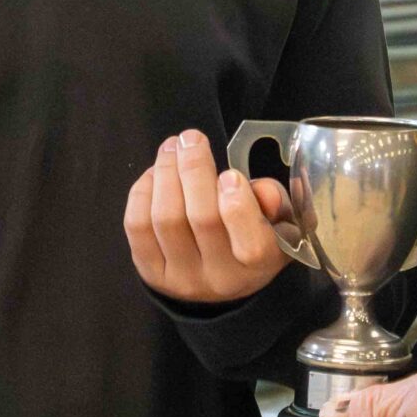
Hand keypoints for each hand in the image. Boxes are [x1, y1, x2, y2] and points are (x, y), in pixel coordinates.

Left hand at [125, 130, 295, 302]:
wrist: (219, 276)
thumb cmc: (252, 235)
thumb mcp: (277, 220)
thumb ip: (273, 201)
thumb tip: (262, 189)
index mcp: (259, 265)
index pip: (252, 244)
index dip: (239, 205)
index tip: (229, 173)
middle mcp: (220, 277)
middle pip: (201, 219)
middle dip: (193, 169)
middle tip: (191, 138)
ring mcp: (182, 277)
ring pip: (166, 219)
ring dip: (165, 173)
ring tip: (172, 148)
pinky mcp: (150, 271)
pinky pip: (138, 226)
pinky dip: (143, 191)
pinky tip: (155, 173)